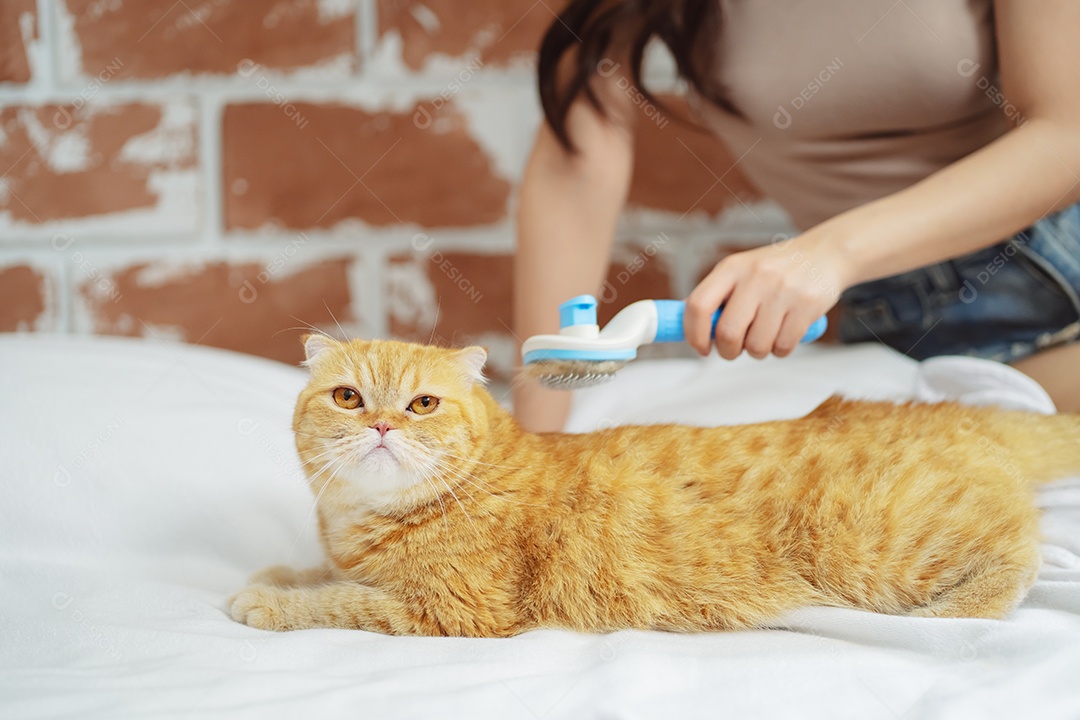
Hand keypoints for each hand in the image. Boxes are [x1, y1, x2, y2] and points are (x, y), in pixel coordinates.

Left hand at [684, 235, 852, 359]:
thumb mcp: (740, 271)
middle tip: (735, 349)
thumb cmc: (776, 270)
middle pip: (727, 333)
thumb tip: (687, 327)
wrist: (824, 254)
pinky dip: (780, 350)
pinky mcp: (807, 305)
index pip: (698, 305)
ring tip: (765, 335)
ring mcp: (783, 290)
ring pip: (757, 346)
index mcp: (731, 268)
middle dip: (728, 351)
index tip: (701, 348)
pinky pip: (783, 347)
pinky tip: (784, 333)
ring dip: (758, 351)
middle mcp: (755, 276)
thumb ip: (716, 297)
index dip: (694, 334)